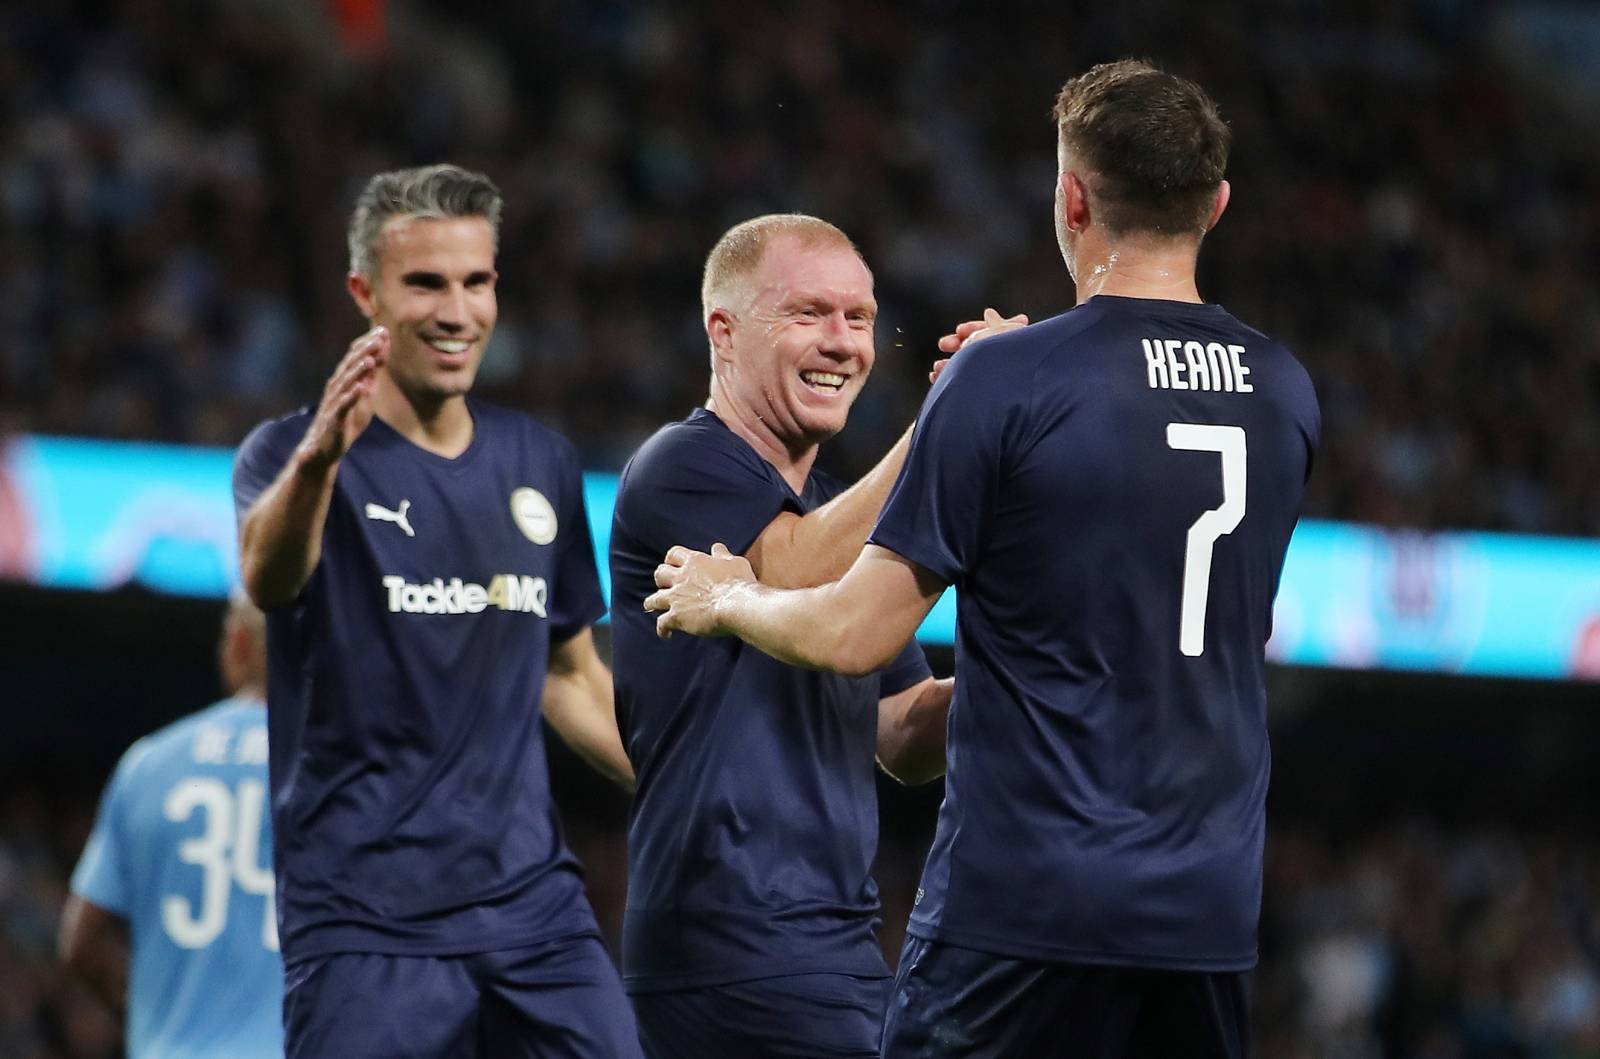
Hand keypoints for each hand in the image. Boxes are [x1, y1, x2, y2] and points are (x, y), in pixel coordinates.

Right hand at [296, 327, 388, 468]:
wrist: (324, 449)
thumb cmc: (345, 422)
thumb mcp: (363, 397)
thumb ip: (370, 378)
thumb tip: (380, 358)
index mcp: (344, 381)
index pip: (356, 358)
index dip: (369, 345)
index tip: (383, 330)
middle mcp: (337, 387)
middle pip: (350, 365)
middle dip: (365, 350)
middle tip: (380, 336)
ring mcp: (335, 402)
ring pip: (345, 382)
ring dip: (357, 370)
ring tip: (370, 359)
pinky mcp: (335, 419)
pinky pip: (343, 406)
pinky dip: (351, 396)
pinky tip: (360, 388)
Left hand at [644, 543, 754, 638]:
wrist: (736, 604)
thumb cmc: (739, 583)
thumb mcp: (735, 562)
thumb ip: (722, 555)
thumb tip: (717, 548)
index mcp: (694, 562)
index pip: (674, 554)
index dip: (672, 560)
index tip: (673, 565)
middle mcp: (681, 577)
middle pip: (660, 574)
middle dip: (661, 579)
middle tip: (664, 584)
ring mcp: (676, 597)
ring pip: (654, 598)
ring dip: (652, 602)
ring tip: (653, 606)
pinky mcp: (676, 616)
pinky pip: (662, 623)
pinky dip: (662, 629)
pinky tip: (666, 634)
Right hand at [930, 308, 1028, 381]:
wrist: (1010, 387)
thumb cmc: (1009, 356)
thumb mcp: (1003, 332)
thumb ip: (996, 322)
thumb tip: (989, 313)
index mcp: (1007, 344)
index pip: (987, 333)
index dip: (972, 329)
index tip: (959, 330)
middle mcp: (997, 360)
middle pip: (972, 349)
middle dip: (955, 345)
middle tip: (943, 344)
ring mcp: (987, 376)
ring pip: (963, 366)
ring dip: (947, 363)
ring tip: (937, 366)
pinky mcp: (978, 392)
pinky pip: (959, 382)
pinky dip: (946, 377)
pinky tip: (936, 375)